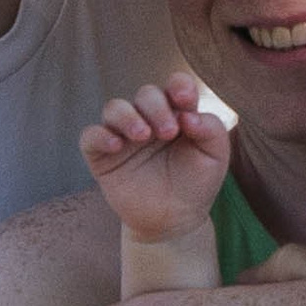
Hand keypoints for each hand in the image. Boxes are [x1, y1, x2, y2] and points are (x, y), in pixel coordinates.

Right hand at [81, 74, 231, 246]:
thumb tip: (189, 114)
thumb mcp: (215, 156)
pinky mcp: (103, 156)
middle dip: (156, 107)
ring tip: (142, 136)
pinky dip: (100, 135)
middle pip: (145, 94)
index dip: (178, 85)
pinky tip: (116, 145)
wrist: (174, 220)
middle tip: (169, 132)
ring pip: (114, 108)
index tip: (185, 100)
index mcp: (177, 113)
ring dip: (128, 116)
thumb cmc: (196, 183)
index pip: (174, 85)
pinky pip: (91, 136)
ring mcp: (123, 135)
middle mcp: (148, 118)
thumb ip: (212, 129)